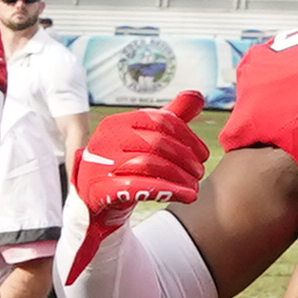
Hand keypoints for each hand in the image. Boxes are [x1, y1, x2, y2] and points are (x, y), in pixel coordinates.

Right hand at [55, 89, 205, 282]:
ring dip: (179, 177)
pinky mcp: (101, 189)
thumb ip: (170, 117)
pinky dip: (168, 191)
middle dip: (185, 158)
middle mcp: (106, 139)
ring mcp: (101, 164)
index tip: (203, 154)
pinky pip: (139, 187)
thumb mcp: (145, 139)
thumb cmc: (124, 166)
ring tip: (195, 187)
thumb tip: (197, 95)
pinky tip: (186, 197)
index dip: (188, 137)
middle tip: (200, 172)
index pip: (161, 120)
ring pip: (149, 164)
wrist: (94, 202)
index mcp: (117, 122)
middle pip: (157, 142)